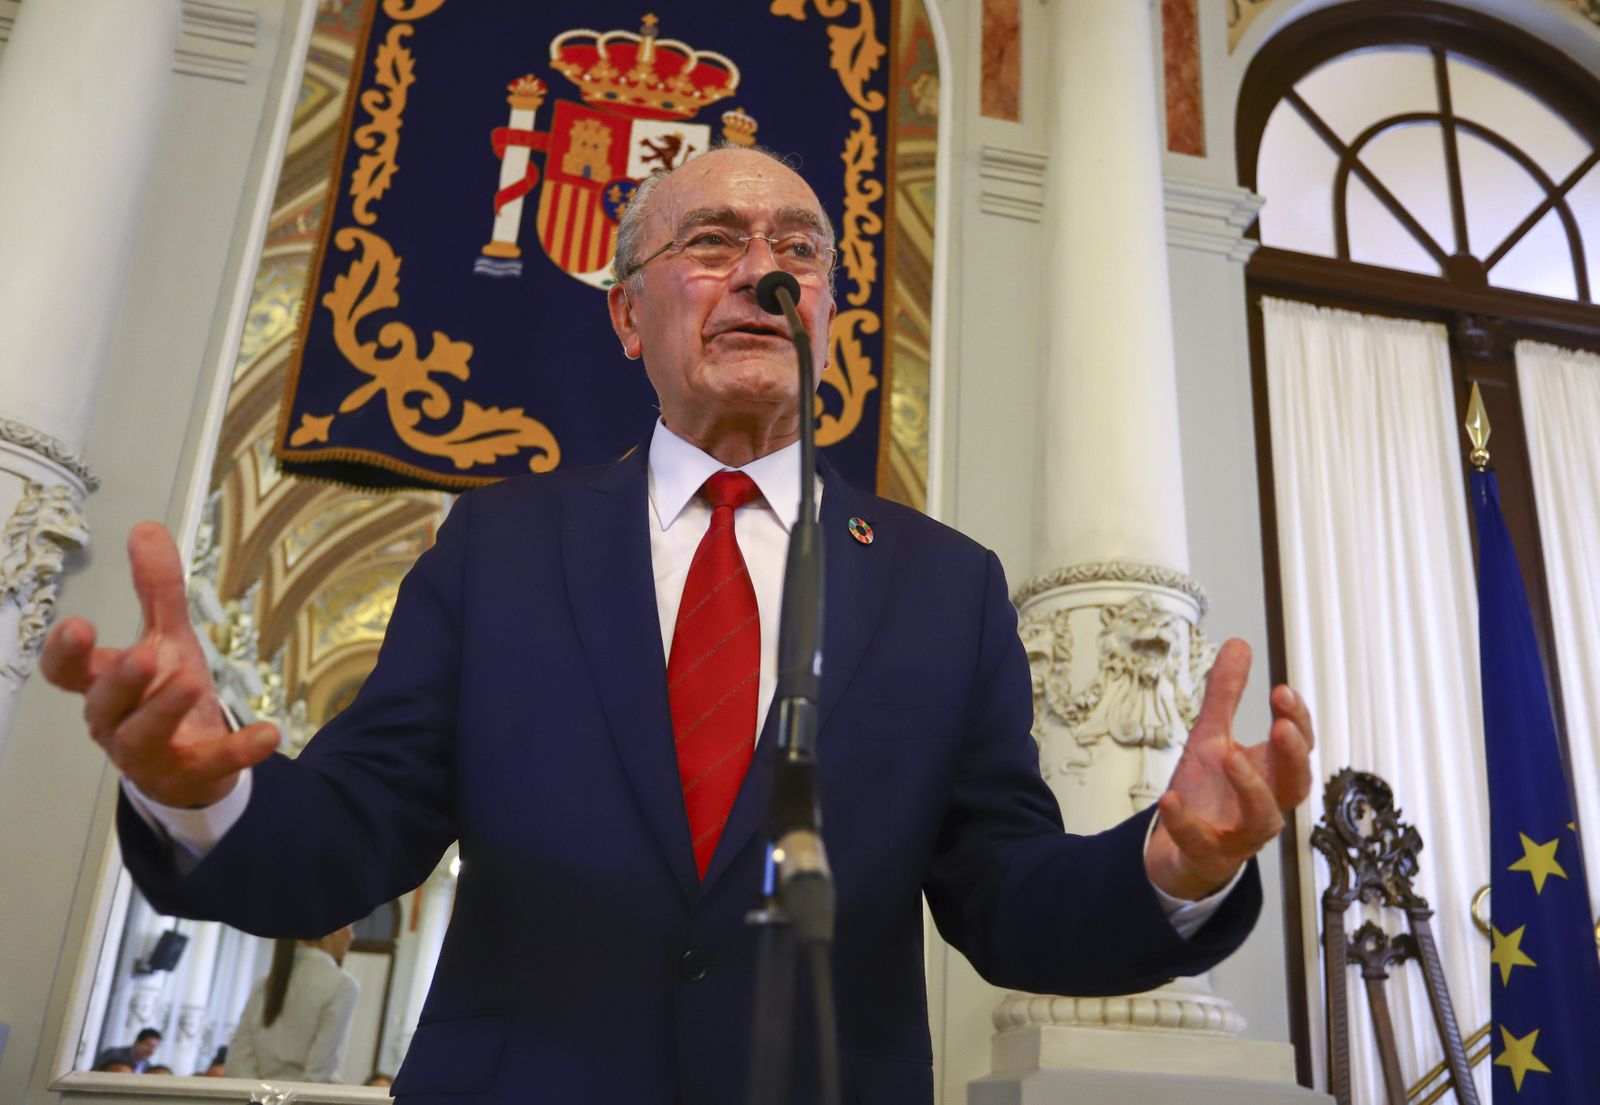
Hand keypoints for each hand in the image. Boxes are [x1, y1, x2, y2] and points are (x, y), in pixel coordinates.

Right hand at [39, 522, 278, 807]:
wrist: (190, 765)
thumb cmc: (164, 694)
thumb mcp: (167, 637)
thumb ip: (157, 589)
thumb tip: (147, 528)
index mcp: (103, 686)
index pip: (67, 672)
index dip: (66, 653)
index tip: (78, 628)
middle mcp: (116, 722)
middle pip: (105, 704)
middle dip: (123, 680)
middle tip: (147, 655)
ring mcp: (148, 755)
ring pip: (143, 737)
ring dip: (166, 710)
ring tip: (193, 681)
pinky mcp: (188, 775)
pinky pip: (212, 765)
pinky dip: (238, 750)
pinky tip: (269, 733)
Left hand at [1144, 638, 1314, 899]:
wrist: (1183, 848)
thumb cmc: (1211, 791)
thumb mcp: (1212, 736)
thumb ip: (1226, 695)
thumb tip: (1239, 644)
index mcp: (1271, 772)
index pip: (1299, 745)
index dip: (1298, 720)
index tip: (1282, 691)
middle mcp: (1266, 804)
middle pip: (1295, 782)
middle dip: (1292, 754)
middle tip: (1282, 726)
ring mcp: (1240, 833)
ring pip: (1262, 818)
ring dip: (1251, 787)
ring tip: (1230, 756)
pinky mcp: (1209, 854)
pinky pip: (1202, 842)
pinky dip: (1187, 822)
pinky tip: (1170, 800)